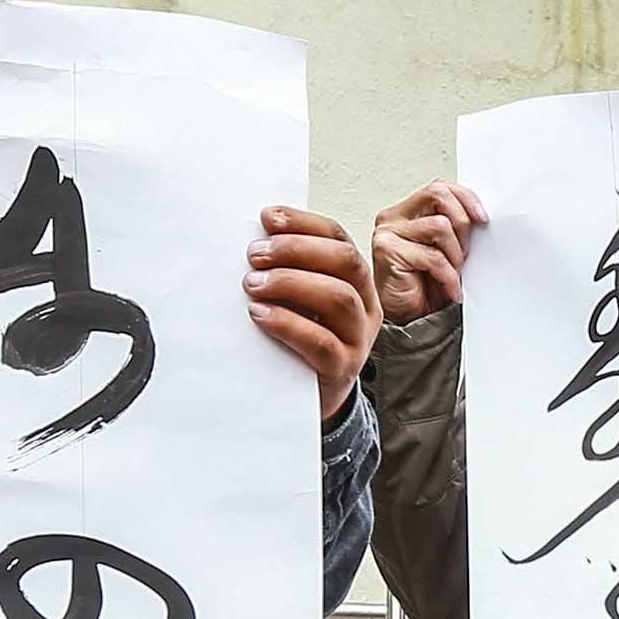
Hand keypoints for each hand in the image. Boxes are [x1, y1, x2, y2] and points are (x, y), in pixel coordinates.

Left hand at [246, 207, 376, 422]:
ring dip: (291, 282)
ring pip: (340, 297)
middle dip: (297, 250)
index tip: (268, 218)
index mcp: (356, 281)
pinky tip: (260, 315)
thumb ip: (289, 271)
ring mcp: (359, 339)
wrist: (309, 400)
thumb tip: (256, 237)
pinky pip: (322, 342)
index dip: (304, 223)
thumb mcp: (299, 301)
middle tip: (255, 253)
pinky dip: (288, 324)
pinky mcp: (343, 369)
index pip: (339, 238)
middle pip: (346, 262)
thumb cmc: (300, 341)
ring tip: (253, 284)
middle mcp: (365, 306)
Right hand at [368, 180, 483, 321]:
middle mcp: (394, 218)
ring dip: (456, 254)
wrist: (410, 321)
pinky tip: (450, 290)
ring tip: (454, 273)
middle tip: (466, 253)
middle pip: (438, 195)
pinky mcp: (388, 252)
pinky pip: (433, 256)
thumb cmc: (426, 287)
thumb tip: (481, 216)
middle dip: (462, 223)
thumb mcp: (448, 250)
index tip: (483, 219)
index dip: (465, 198)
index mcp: (408, 211)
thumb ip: (455, 227)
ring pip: (439, 226)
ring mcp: (388, 233)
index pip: (440, 187)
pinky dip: (449, 276)